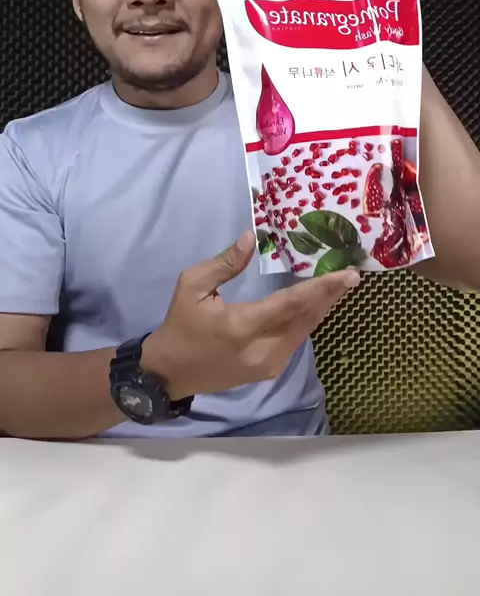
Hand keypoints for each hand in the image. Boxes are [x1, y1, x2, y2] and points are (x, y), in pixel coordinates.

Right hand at [142, 231, 359, 399]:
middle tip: (352, 276)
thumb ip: (224, 264)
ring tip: (340, 287)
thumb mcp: (191, 286)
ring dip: (322, 309)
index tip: (348, 276)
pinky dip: (307, 322)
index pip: (291, 304)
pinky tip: (317, 306)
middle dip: (330, 297)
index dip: (322, 289)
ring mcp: (267, 365)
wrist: (169, 373)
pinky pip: (295, 342)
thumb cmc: (179, 325)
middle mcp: (262, 349)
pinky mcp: (267, 371)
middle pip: (306, 319)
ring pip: (304, 332)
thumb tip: (251, 238)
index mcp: (242, 326)